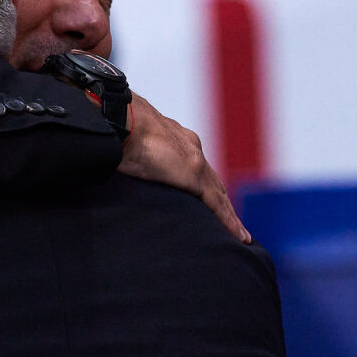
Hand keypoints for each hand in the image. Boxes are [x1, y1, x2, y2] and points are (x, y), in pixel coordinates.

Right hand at [117, 93, 248, 242]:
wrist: (120, 118)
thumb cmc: (116, 128)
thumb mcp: (128, 146)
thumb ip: (133, 157)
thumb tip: (119, 167)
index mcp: (175, 139)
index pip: (196, 167)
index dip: (205, 184)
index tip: (209, 199)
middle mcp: (191, 147)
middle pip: (214, 181)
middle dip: (223, 200)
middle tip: (232, 221)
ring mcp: (195, 161)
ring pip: (220, 195)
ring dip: (230, 215)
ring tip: (241, 236)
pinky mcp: (194, 176)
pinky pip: (217, 205)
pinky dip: (229, 222)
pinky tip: (239, 237)